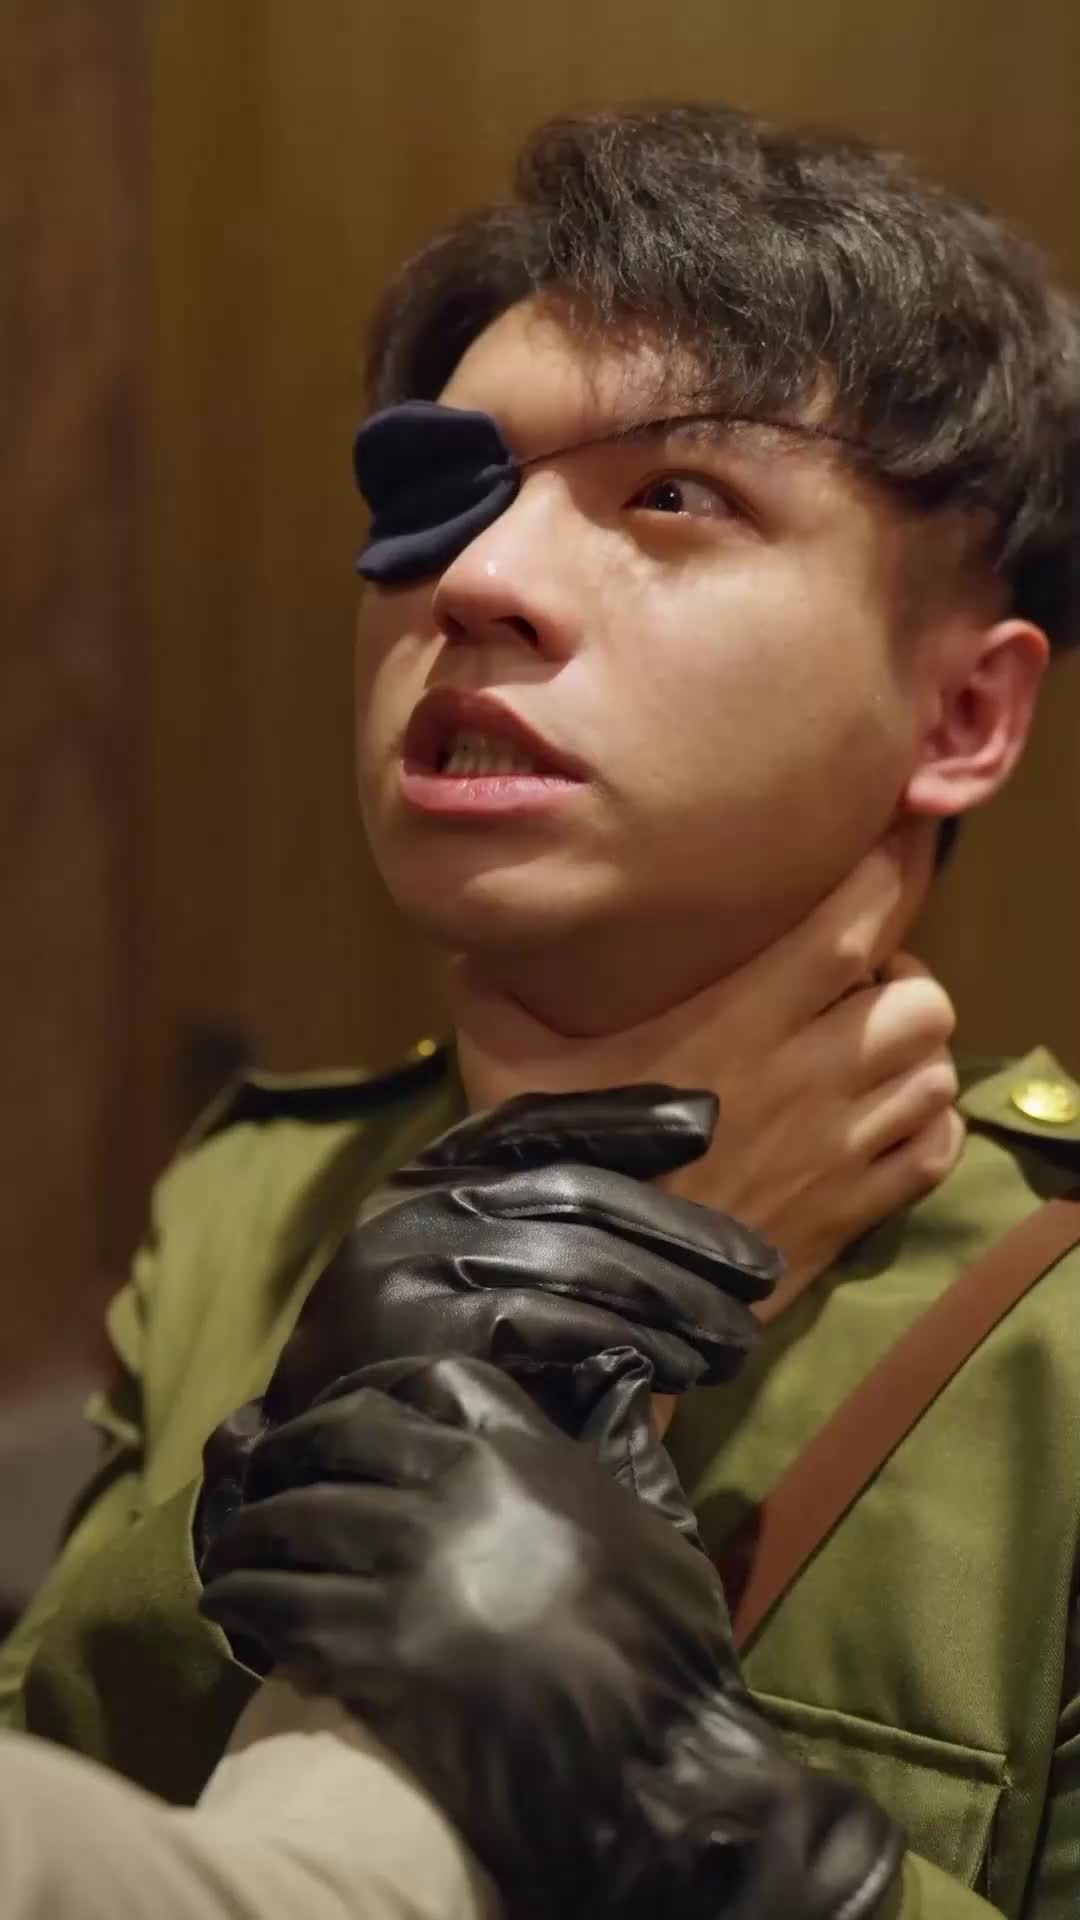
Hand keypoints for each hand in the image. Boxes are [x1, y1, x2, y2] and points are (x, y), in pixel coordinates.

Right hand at [198, 1087, 778, 1557]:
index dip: (620, 1113)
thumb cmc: (426, 1368)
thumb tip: (699, 1122)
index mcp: (421, 1177)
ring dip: (676, 1301)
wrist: (325, 1473)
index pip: (530, 1121)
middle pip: (577, 1194)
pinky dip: (631, 1345)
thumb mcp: (482, 1270)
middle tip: (764, 1275)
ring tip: (737, 1341)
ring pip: (580, 1261)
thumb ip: (559, 1217)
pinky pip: (557, 1325)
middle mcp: (408, 1205)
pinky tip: (679, 1372)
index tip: (706, 1124)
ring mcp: (410, 1265)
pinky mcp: (426, 1335)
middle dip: (683, 1234)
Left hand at [201, 1356, 901, 1919]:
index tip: (337, 1412)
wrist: (655, 1766)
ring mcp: (418, 1564)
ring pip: (296, 1518)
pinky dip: (243, 1601)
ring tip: (227, 1552)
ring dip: (247, 1533)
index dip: (370, 1388)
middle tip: (260, 1479)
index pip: (431, 1380)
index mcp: (528, 1452)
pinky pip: (282, 1605)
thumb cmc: (670, 1652)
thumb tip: (623, 1378)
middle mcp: (463, 1488)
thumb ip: (622, 1449)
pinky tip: (229, 1608)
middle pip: (339, 1438)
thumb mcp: (658, 1522)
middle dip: (286, 1454)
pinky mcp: (382, 1647)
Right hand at [457, 830, 962, 1317]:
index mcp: (738, 1020)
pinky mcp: (856, 1209)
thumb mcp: (508, 1063)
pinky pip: (937, 1149)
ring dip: (911, 1054)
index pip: (852, 925)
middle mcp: (810, 1074)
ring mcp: (843, 1147)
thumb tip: (470, 935)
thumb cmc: (555, 1163)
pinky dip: (926, 1127)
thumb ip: (496, 989)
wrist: (593, 1296)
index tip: (874, 858)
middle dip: (898, 983)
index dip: (883, 879)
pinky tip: (883, 1124)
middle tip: (850, 989)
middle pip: (920, 999)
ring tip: (866, 1054)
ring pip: (936, 1069)